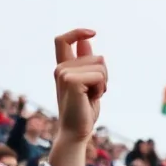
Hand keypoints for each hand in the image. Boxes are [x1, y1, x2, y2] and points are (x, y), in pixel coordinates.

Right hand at [52, 28, 106, 142]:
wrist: (76, 132)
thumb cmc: (84, 111)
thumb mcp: (89, 84)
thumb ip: (87, 64)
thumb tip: (87, 42)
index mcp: (63, 68)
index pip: (63, 40)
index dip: (77, 33)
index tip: (93, 33)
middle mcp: (60, 68)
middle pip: (97, 56)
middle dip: (104, 75)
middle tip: (93, 93)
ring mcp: (63, 73)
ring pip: (100, 65)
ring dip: (103, 83)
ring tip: (91, 97)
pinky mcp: (70, 80)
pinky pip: (99, 75)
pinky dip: (101, 88)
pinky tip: (92, 99)